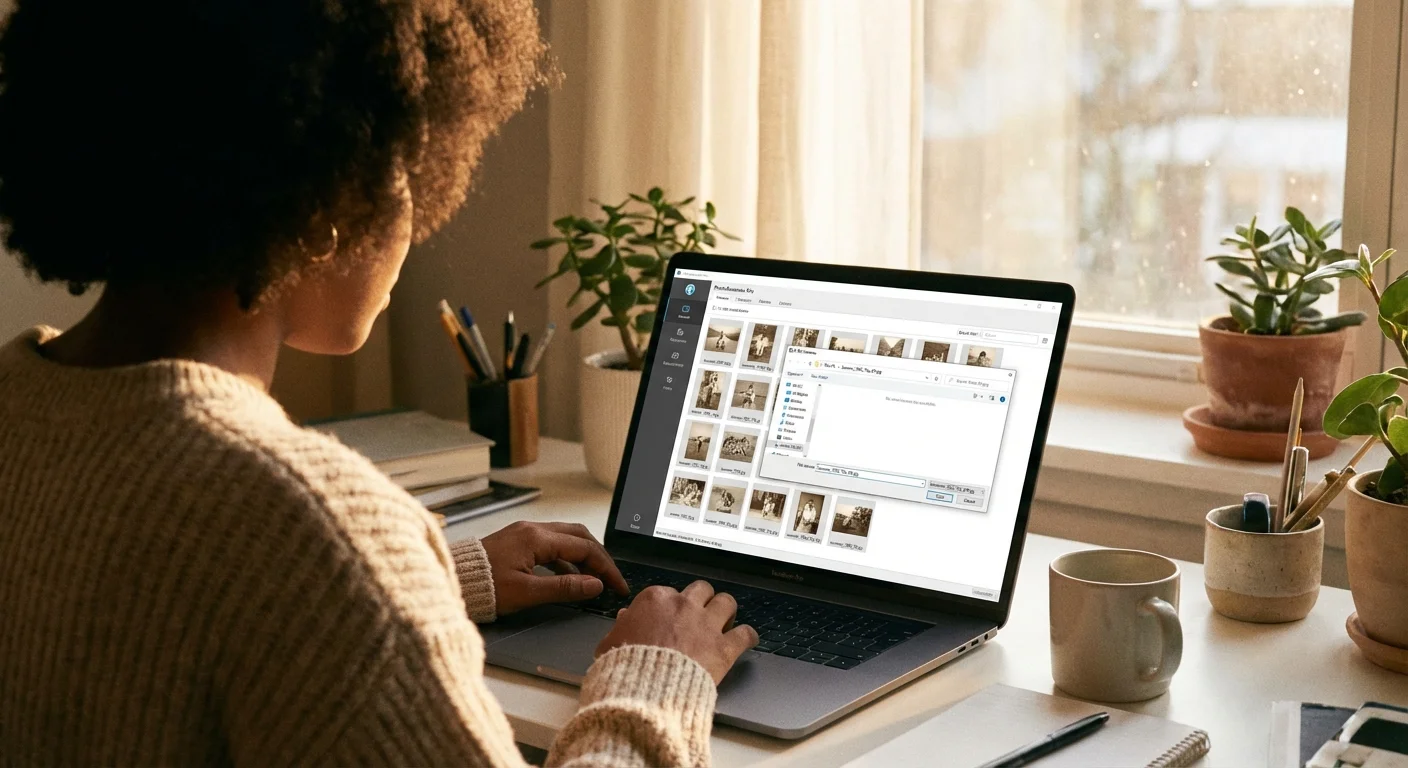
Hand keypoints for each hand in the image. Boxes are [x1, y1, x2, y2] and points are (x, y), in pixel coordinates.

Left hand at [480, 521, 628, 615]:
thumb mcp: (527, 593)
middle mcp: (532, 529)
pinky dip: (566, 559)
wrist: (452, 582)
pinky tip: (569, 576)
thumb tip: (595, 585)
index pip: (584, 548)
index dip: (605, 568)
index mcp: (537, 538)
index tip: (617, 586)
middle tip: (611, 579)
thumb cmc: (483, 588)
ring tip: (593, 579)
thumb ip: (564, 587)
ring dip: (583, 557)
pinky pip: (551, 544)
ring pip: (566, 538)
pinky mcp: (517, 540)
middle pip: (579, 536)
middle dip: (599, 557)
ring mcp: (524, 532)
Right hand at [596, 580, 758, 683]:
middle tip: (701, 614)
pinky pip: (745, 633)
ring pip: (727, 601)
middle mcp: (684, 606)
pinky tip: (747, 639)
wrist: (644, 692)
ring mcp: (706, 625)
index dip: (671, 607)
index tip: (671, 617)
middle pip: (702, 590)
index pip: (669, 593)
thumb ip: (621, 627)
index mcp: (656, 600)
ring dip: (727, 610)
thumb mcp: (610, 643)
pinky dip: (747, 636)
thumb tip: (625, 618)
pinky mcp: (723, 647)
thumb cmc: (625, 668)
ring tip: (725, 621)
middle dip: (703, 600)